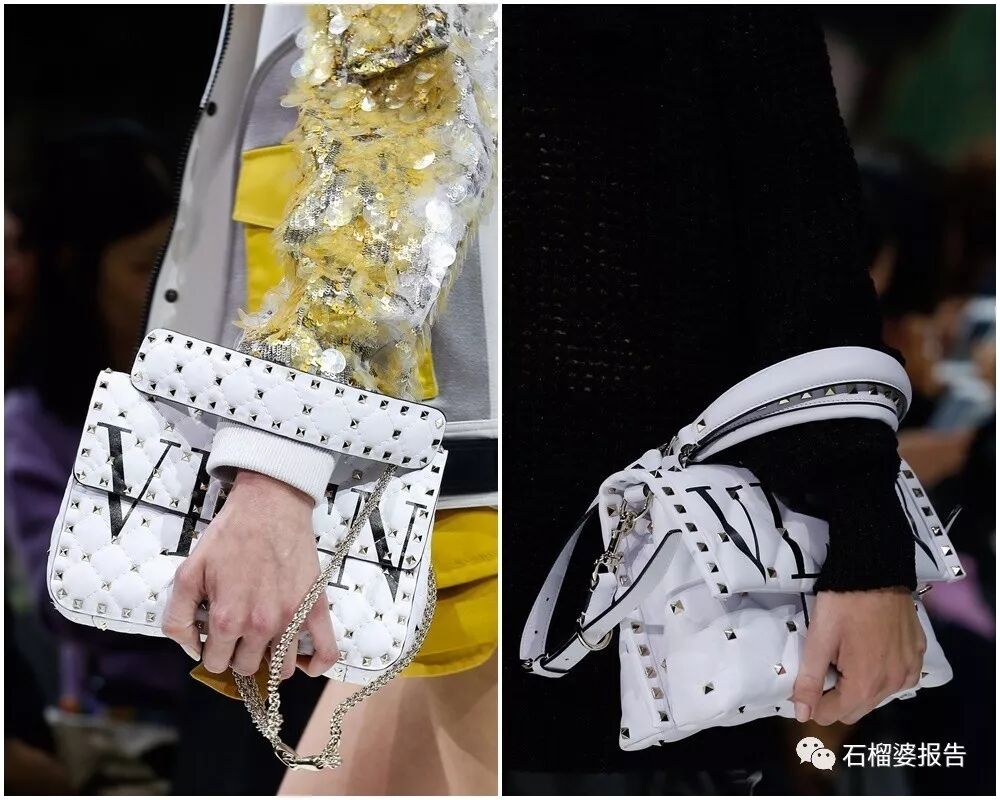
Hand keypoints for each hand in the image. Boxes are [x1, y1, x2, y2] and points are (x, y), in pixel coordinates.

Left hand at [162, 470, 338, 678]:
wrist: (270, 506)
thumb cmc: (229, 536)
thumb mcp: (188, 571)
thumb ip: (177, 617)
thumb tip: (191, 649)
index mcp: (228, 619)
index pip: (216, 662)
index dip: (212, 650)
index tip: (215, 634)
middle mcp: (261, 626)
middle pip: (247, 668)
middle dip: (238, 654)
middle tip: (238, 631)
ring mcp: (292, 619)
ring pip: (282, 669)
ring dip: (270, 660)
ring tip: (265, 640)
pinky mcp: (316, 608)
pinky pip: (326, 653)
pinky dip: (316, 665)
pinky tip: (304, 661)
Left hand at [791, 588, 925, 725]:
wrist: (876, 571)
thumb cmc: (842, 605)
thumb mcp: (819, 640)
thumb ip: (810, 681)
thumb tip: (802, 715)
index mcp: (866, 686)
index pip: (832, 714)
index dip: (813, 701)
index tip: (807, 679)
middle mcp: (893, 686)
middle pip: (856, 709)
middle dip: (836, 695)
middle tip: (826, 663)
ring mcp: (910, 671)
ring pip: (877, 695)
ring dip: (859, 685)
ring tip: (846, 654)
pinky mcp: (919, 655)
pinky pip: (896, 678)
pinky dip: (881, 672)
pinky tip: (870, 650)